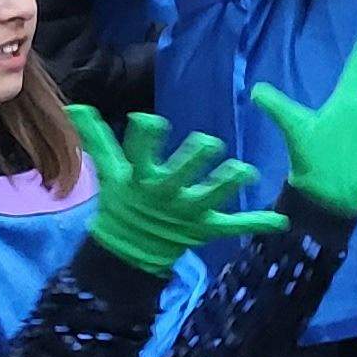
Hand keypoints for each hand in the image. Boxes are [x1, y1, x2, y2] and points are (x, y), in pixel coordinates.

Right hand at [71, 107, 282, 272]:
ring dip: (228, 184)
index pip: (140, 153)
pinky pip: (234, 226)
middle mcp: (167, 193)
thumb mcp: (110, 172)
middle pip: (181, 174)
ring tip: (245, 170)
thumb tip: (75, 107)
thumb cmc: (123, 200)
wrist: (130, 249)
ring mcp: (189, 212)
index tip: (152, 121)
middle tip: (209, 142)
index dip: (146, 137)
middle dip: (194, 159)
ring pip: (212, 197)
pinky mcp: (208, 228)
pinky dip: (257, 223)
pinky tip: (281, 220)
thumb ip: (98, 140)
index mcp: (142, 178)